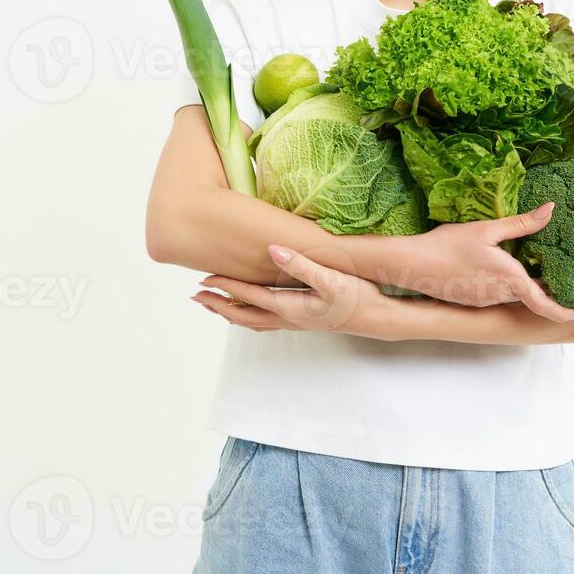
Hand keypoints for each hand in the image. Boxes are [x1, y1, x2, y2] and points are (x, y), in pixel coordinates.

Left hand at [192, 245, 399, 338]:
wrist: (377, 319)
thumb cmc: (356, 297)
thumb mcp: (330, 278)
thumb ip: (300, 265)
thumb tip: (272, 251)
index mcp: (288, 307)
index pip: (247, 296)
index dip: (224, 286)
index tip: (204, 277)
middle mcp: (287, 318)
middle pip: (242, 314)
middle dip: (217, 304)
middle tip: (196, 295)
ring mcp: (294, 322)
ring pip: (252, 321)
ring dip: (229, 312)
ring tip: (213, 304)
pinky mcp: (302, 321)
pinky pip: (265, 321)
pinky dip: (248, 316)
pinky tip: (250, 310)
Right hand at [385, 202, 573, 322]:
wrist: (413, 265)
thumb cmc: (447, 246)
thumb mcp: (486, 229)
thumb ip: (522, 223)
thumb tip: (550, 209)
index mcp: (509, 278)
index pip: (544, 304)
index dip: (566, 312)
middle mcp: (500, 294)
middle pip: (532, 298)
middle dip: (549, 292)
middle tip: (568, 281)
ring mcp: (486, 299)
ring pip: (515, 294)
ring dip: (528, 287)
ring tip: (541, 270)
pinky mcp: (474, 298)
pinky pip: (499, 294)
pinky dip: (509, 286)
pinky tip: (504, 269)